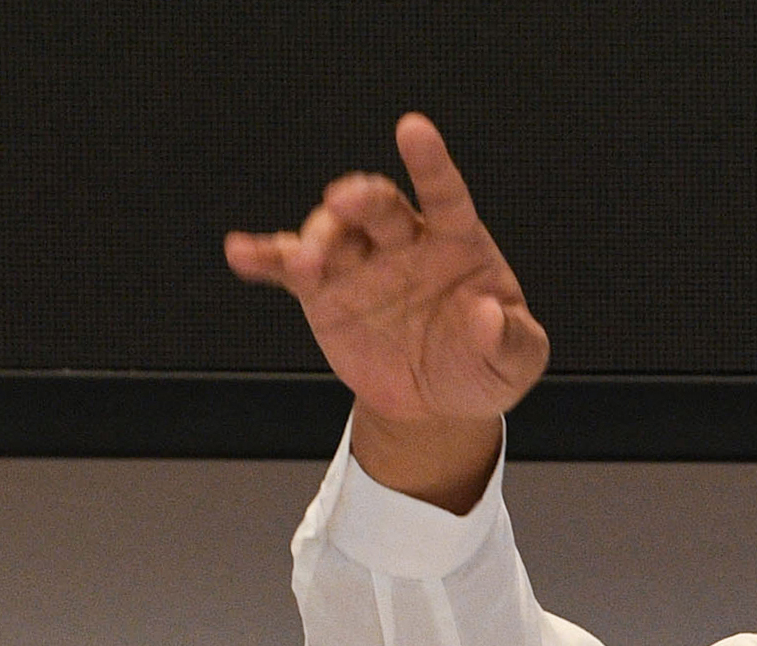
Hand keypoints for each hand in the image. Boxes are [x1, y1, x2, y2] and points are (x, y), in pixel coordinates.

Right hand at [223, 115, 544, 502]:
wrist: (437, 404)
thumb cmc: (483, 367)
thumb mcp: (515, 362)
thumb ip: (511, 340)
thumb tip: (487, 315)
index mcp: (456, 244)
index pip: (445, 195)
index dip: (430, 164)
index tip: (413, 129)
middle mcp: (403, 241)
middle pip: (378, 207)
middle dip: (359, 198)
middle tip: (343, 203)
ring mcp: (360, 262)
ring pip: (330, 233)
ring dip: (313, 241)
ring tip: (304, 264)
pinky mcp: (323, 291)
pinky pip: (289, 267)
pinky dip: (265, 257)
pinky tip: (241, 252)